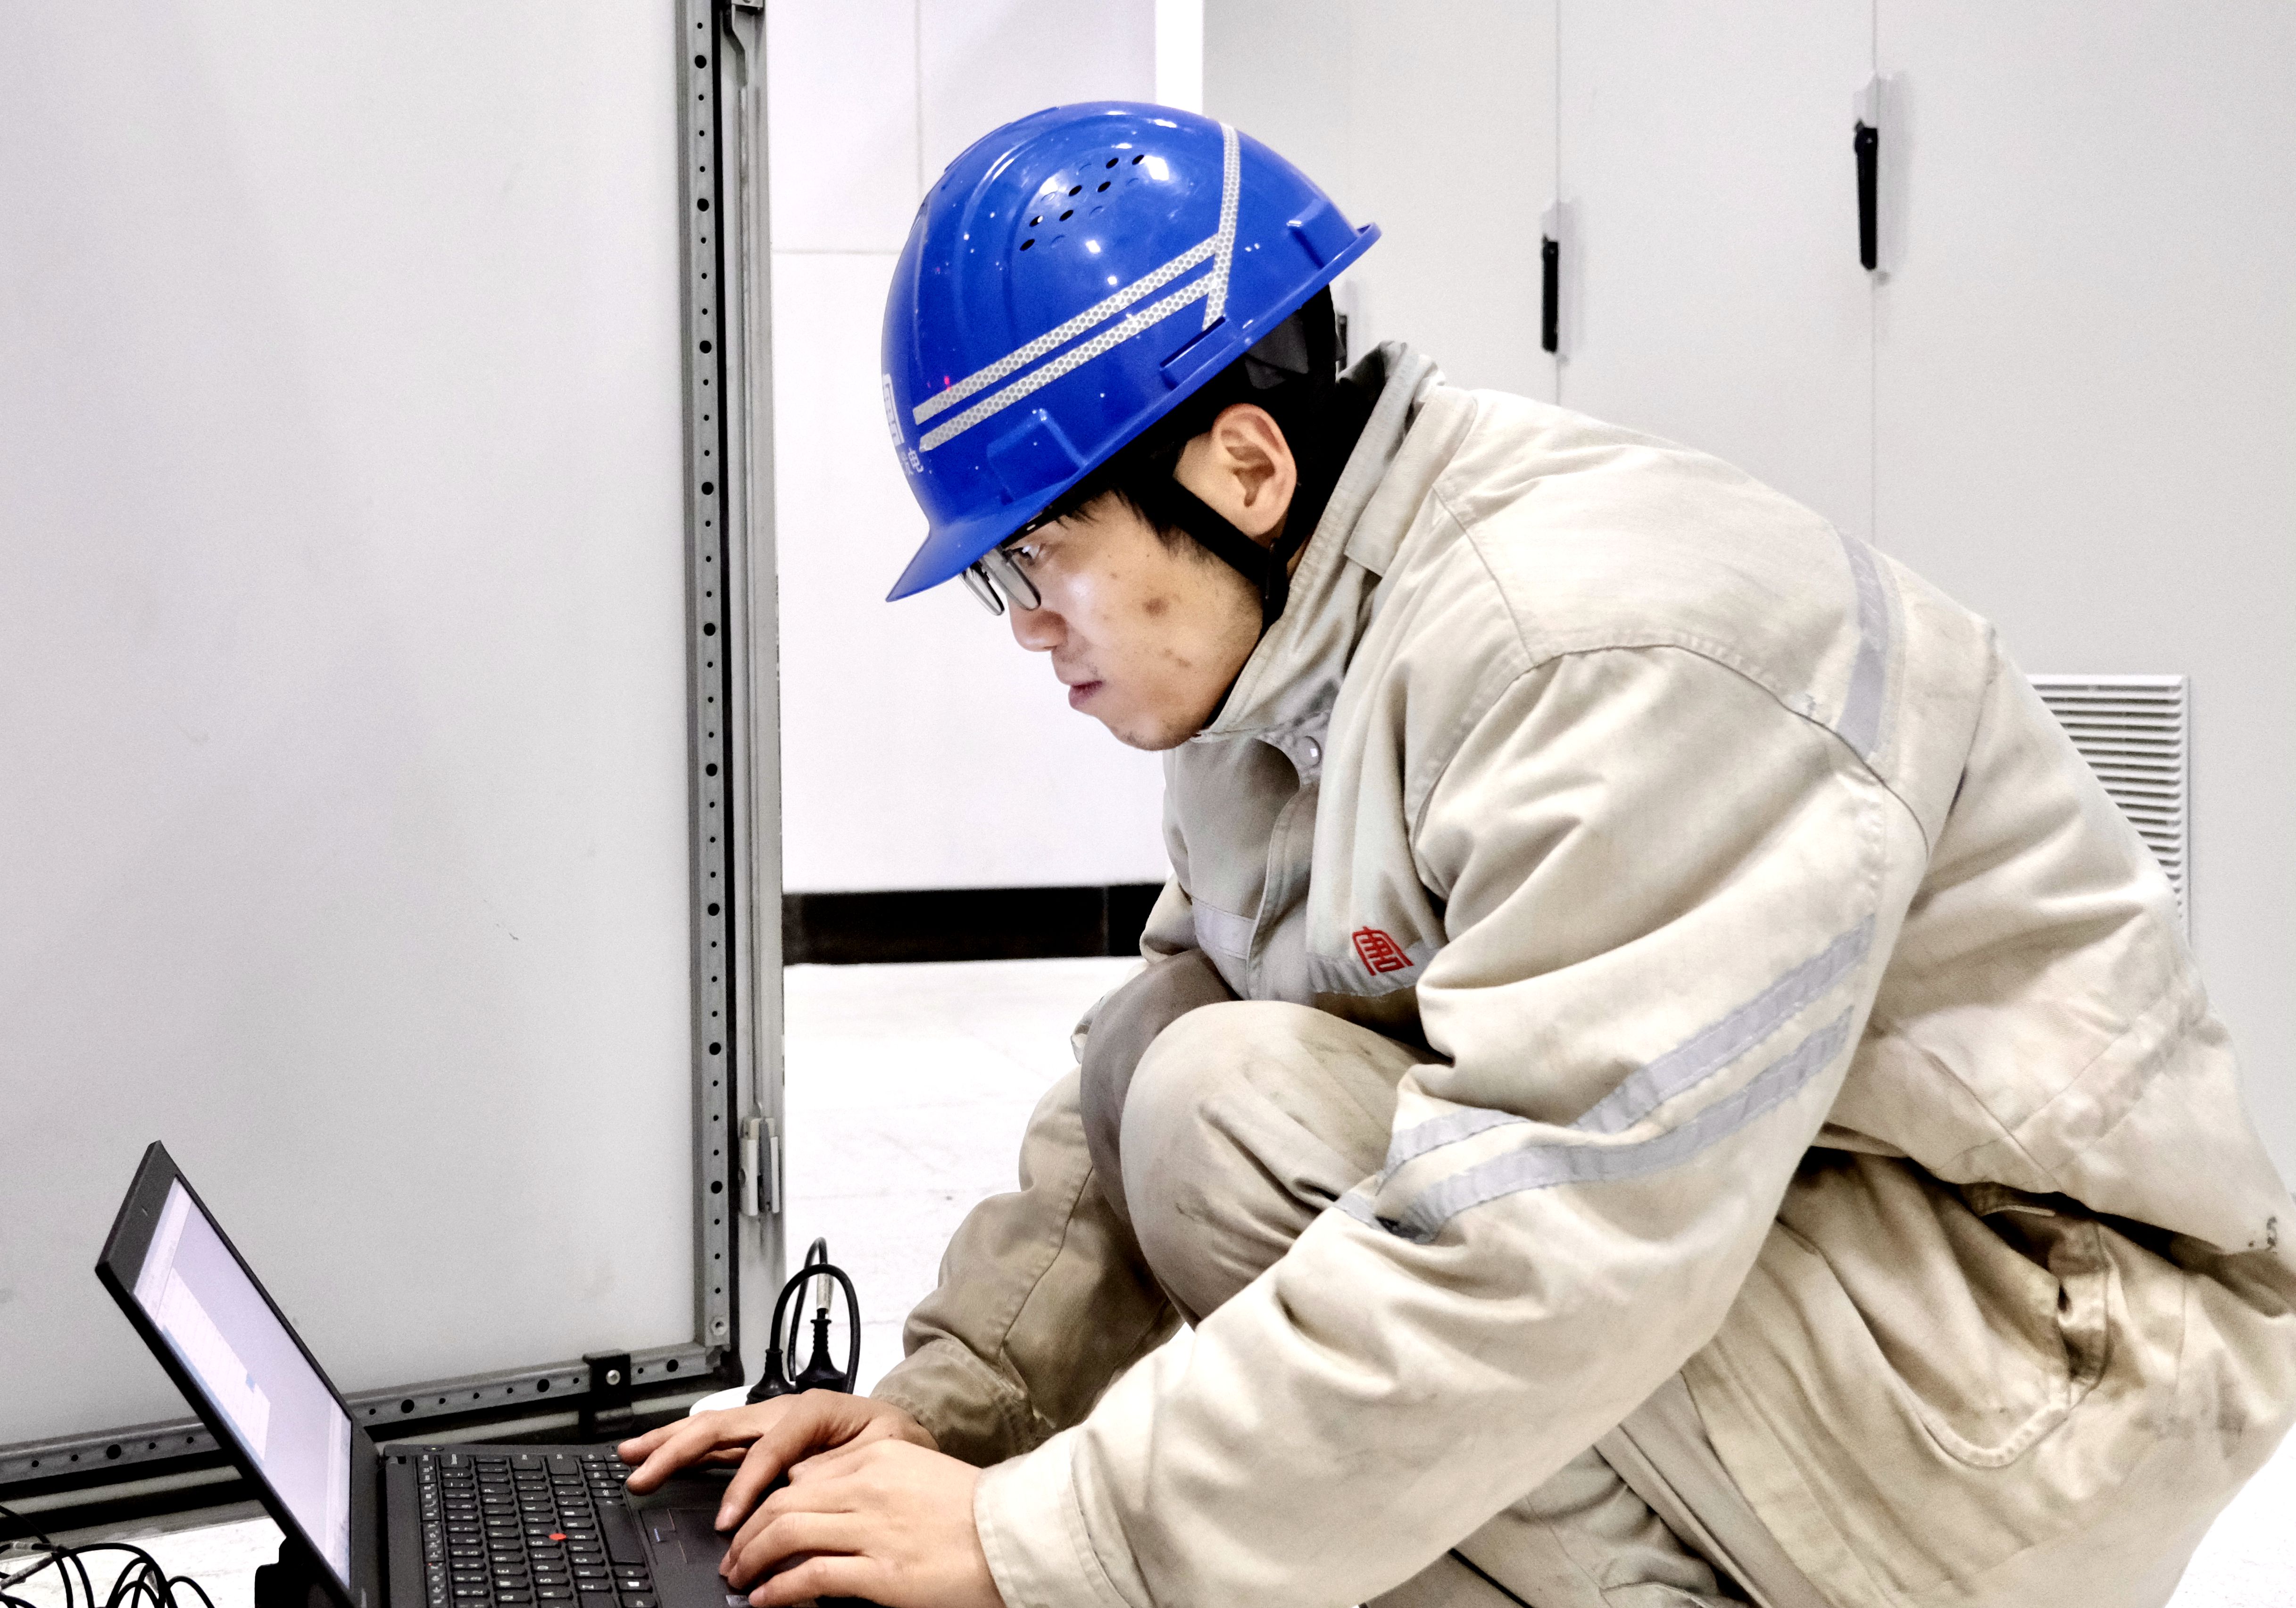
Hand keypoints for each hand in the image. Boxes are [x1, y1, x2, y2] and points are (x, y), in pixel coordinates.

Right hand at [617, 1392, 934, 1531]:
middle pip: (723, 1425)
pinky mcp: (762, 1436)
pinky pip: (718, 1440)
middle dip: (678, 1448)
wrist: (907, 1432)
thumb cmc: (899, 1443)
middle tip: (642, 1472)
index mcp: (815, 1411)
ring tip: (633, 1456)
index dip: (746, 1485)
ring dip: (669, 1442)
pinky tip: (658, 1453)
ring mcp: (769, 1422)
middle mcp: (785, 1411)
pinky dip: (684, 1446)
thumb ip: (845, 1471)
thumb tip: (804, 1493)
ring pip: (711, 1428)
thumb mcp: (886, 1454)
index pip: (769, 1448)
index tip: (730, 1522)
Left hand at [720, 1438, 1001, 1607]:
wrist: (1015, 1533)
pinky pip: (809, 1578)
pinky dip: (777, 1591)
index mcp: (876, 1456)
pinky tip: (765, 1600)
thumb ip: (864, 1475)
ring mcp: (872, 1530)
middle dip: (746, 1536)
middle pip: (781, 1505)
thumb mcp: (913, 1471)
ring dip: (751, 1561)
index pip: (798, 1477)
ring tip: (740, 1579)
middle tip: (734, 1558)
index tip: (751, 1525)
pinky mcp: (880, 1573)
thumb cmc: (971, 1509)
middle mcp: (867, 1486)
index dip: (763, 1504)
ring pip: (785, 1537)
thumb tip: (812, 1488)